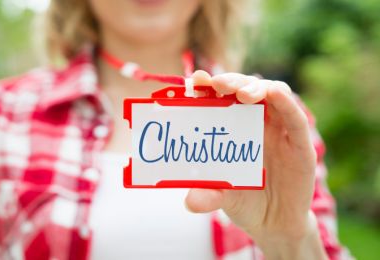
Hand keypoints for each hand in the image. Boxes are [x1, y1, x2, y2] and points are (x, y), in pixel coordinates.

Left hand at [185, 71, 326, 258]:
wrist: (274, 225)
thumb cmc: (244, 200)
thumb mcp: (222, 197)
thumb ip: (208, 196)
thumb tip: (190, 203)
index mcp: (233, 127)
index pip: (221, 98)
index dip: (209, 86)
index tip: (195, 81)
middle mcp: (256, 123)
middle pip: (245, 89)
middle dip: (232, 81)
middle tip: (217, 83)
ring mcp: (279, 131)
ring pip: (272, 95)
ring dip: (256, 88)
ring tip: (241, 93)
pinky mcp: (300, 145)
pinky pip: (295, 119)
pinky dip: (286, 103)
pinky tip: (275, 93)